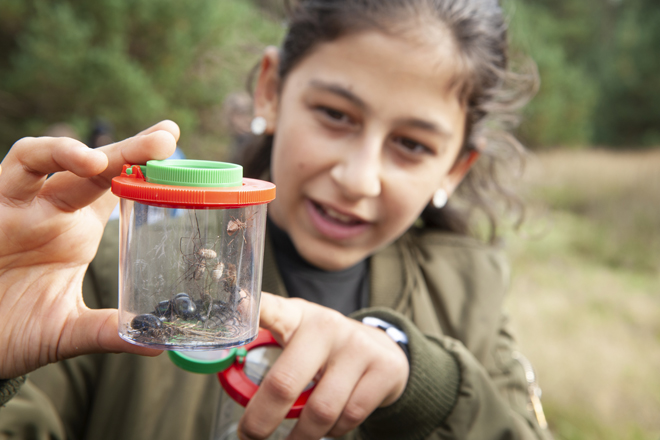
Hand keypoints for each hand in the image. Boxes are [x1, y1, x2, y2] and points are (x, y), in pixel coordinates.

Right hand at [0, 121, 178, 378]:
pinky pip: (21, 164)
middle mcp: (54, 211)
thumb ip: (108, 331)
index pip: (119, 188)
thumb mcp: (68, 330)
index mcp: (78, 231)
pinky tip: (86, 161)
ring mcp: (24, 204)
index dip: (147, 170)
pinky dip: (51, 155)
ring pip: (58, 157)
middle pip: (99, 167)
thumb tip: (157, 344)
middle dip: (134, 149)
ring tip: (123, 155)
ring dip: (91, 149)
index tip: (180, 156)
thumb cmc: (12, 330)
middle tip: (167, 137)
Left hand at [238, 293, 409, 439]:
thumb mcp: (297, 339)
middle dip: (261, 420)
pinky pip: (349, 417)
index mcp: (296, 316)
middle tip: (249, 437)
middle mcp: (326, 326)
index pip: (269, 308)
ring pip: (320, 411)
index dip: (250, 307)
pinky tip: (328, 427)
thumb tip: (231, 386)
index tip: (235, 305)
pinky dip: (333, 432)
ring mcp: (357, 346)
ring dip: (301, 437)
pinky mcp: (383, 369)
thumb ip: (268, 353)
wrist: (383, 351)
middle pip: (285, 381)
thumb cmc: (325, 349)